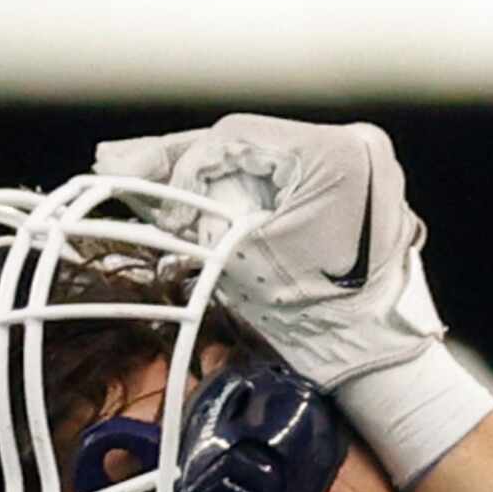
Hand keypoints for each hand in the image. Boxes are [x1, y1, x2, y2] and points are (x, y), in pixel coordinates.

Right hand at [96, 113, 440, 387]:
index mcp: (334, 152)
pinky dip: (230, 189)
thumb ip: (198, 217)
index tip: (166, 212)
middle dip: (175, 160)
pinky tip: (178, 192)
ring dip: (195, 173)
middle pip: (241, 145)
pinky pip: (274, 181)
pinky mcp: (339, 192)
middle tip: (116, 161)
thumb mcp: (250, 257)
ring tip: (129, 168)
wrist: (376, 353)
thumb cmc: (323, 313)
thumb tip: (140, 184)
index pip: (234, 138)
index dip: (187, 170)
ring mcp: (347, 167)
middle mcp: (346, 146)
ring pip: (254, 161)